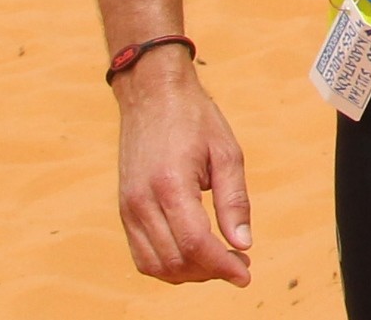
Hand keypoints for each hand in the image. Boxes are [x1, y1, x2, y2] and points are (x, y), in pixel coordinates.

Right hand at [115, 57, 251, 285]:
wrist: (152, 96)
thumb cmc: (195, 119)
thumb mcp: (227, 152)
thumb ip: (235, 201)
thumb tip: (244, 243)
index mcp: (171, 185)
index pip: (196, 243)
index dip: (223, 266)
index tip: (246, 274)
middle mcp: (142, 202)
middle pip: (175, 261)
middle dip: (210, 272)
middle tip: (239, 264)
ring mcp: (128, 209)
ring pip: (155, 265)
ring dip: (189, 274)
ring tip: (219, 262)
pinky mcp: (124, 210)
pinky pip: (141, 254)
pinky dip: (167, 266)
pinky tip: (193, 257)